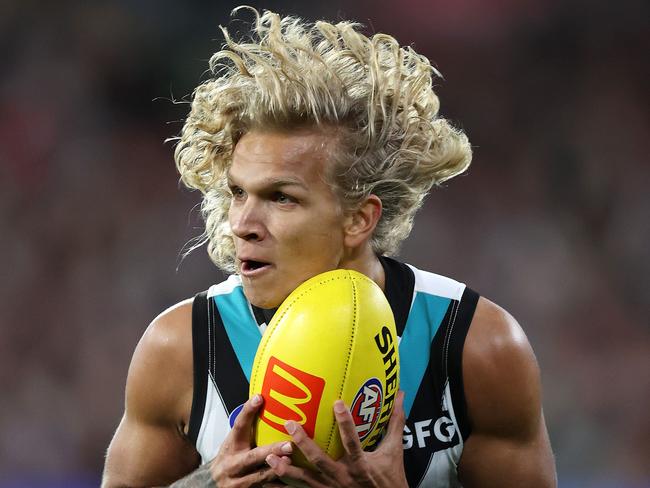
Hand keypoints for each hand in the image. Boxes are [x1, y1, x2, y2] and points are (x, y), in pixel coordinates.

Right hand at [208, 394, 293, 486]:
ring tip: (291, 462)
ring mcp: (238, 482)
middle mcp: (233, 464)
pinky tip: (289, 482)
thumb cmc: (228, 458)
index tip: (259, 398)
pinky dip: (276, 486)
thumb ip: (247, 428)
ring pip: (258, 477)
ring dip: (276, 469)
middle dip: (271, 451)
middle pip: (252, 457)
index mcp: (231, 446)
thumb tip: (262, 400)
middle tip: (288, 445)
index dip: (248, 411)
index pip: (238, 426)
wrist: (211, 484)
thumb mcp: (233, 442)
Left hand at [264, 391, 407, 487]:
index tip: (337, 402)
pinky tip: (272, 478)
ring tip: (269, 456)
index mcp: (361, 465)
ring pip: (306, 479)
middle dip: (303, 442)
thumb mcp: (394, 451)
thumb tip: (401, 396)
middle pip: (320, 460)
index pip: (352, 442)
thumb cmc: (391, 478)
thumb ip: (395, 423)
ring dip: (286, 469)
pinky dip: (288, 486)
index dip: (345, 423)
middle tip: (289, 423)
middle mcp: (344, 478)